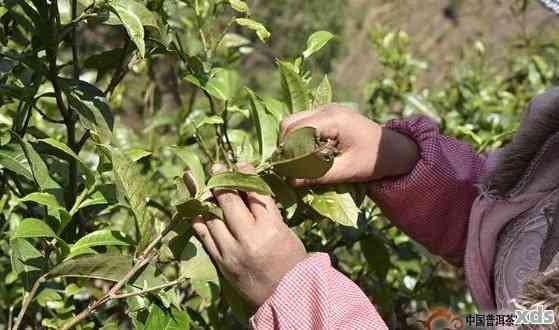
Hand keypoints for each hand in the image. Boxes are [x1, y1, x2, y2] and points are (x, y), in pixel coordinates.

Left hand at [191, 164, 306, 306]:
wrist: (285, 296)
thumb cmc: (291, 261)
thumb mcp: (285, 231)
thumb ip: (266, 211)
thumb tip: (248, 188)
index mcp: (271, 229)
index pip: (255, 194)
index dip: (246, 175)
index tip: (240, 164)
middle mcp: (249, 239)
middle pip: (229, 202)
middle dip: (221, 181)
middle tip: (216, 168)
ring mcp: (232, 251)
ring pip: (212, 217)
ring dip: (206, 198)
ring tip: (203, 185)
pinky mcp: (221, 262)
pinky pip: (205, 237)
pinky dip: (200, 221)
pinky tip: (196, 209)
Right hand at [280, 105, 419, 185]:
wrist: (395, 149)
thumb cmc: (374, 160)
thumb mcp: (347, 171)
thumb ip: (318, 175)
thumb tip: (290, 181)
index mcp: (332, 119)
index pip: (295, 130)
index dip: (287, 151)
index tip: (287, 172)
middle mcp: (325, 109)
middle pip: (289, 123)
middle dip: (285, 146)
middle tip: (289, 169)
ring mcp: (325, 110)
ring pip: (293, 123)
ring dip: (291, 143)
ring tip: (298, 164)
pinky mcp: (326, 116)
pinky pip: (303, 125)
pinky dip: (299, 140)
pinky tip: (307, 156)